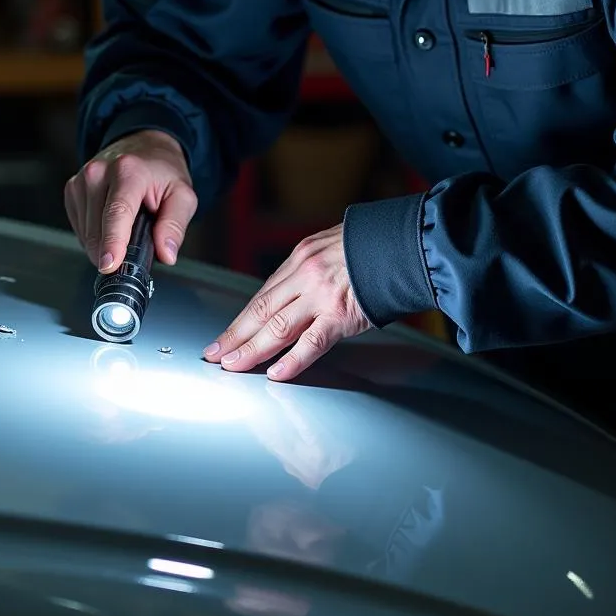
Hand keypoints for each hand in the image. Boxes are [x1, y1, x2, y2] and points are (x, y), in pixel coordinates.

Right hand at [64, 129, 197, 272]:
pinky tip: (110, 225)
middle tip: (135, 251)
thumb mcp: (182, 195)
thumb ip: (175, 225)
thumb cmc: (162, 172)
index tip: (109, 264)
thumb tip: (166, 253)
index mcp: (129, 171)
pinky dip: (94, 236)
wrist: (144, 147)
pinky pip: (79, 228)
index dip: (112, 242)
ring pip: (86, 233)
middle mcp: (99, 172)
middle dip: (114, 252)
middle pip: (97, 228)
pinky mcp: (72, 189)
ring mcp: (81, 180)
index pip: (116, 212)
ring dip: (104, 246)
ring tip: (125, 230)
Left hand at [203, 224, 368, 380]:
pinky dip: (292, 359)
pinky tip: (275, 372)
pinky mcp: (341, 315)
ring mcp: (321, 296)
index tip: (223, 337)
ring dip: (251, 349)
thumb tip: (290, 295)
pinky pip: (312, 341)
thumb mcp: (328, 248)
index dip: (240, 320)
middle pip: (260, 311)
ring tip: (233, 366)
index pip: (262, 296)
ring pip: (277, 326)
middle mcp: (304, 276)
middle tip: (214, 355)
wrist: (401, 242)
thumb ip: (308, 272)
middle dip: (234, 336)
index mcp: (299, 260)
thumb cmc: (370, 247)